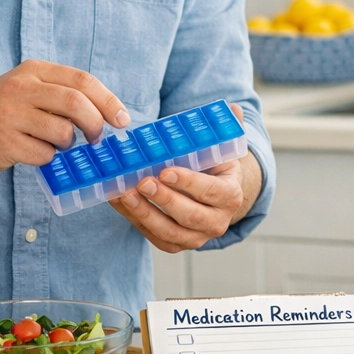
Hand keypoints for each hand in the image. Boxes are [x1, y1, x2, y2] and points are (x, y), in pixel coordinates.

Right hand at [0, 60, 130, 172]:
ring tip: (54, 143)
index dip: (108, 100)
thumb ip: (62, 93)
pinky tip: (33, 151)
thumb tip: (109, 112)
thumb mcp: (27, 87)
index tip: (122, 119)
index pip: (82, 80)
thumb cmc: (1, 110)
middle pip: (76, 104)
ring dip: (67, 144)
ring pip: (62, 132)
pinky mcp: (4, 142)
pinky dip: (47, 158)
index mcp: (33, 70)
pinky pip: (44, 154)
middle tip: (97, 138)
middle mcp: (21, 88)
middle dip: (95, 124)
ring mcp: (10, 115)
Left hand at [110, 104, 260, 251]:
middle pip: (190, 215)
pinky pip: (154, 237)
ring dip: (145, 213)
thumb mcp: (223, 149)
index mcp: (231, 195)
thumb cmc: (213, 168)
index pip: (212, 191)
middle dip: (164, 199)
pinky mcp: (177, 244)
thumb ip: (229, 128)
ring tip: (126, 194)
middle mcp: (217, 221)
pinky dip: (135, 220)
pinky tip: (120, 202)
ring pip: (170, 231)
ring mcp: (197, 237)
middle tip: (143, 181)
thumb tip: (232, 108)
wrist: (212, 198)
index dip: (189, 183)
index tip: (166, 171)